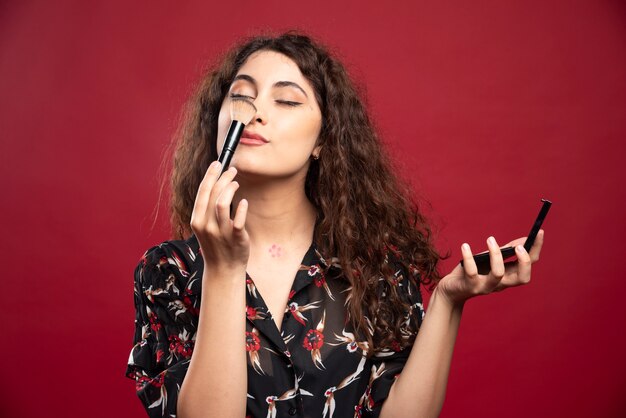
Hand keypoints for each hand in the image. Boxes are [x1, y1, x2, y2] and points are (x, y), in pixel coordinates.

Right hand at [190, 161, 249, 276]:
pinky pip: (238, 219)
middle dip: (223, 177)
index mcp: (197, 220)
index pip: (202, 191)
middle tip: (232, 170)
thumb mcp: (205, 226)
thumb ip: (207, 208)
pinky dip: (242, 208)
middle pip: (213, 193)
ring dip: (230, 188)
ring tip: (236, 183)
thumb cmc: (216, 244)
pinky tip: (245, 202)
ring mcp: (220, 232)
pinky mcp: (235, 237)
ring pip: (222, 203)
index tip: (217, 164)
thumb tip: (215, 184)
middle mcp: (206, 225)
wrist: (223, 268)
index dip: (210, 175)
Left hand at [436, 230, 544, 305]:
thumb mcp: (490, 260)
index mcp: (509, 276)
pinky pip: (472, 272)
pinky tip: (465, 246)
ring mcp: (486, 287)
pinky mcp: (470, 286)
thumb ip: (506, 251)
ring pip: (498, 274)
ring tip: (490, 239)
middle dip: (524, 261)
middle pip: (522, 278)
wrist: (452, 289)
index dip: (536, 249)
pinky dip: (469, 257)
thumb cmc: (473, 272)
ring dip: (496, 255)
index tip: (539, 232)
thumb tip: (524, 240)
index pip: (530, 265)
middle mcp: (501, 284)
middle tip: (519, 247)